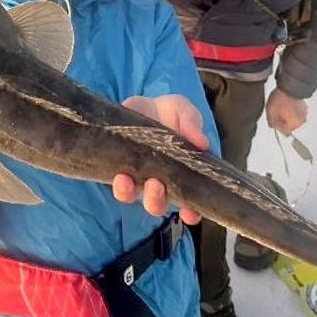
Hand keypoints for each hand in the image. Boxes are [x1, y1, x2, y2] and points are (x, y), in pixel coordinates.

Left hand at [113, 95, 207, 224]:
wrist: (141, 103)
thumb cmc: (170, 114)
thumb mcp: (184, 112)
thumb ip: (192, 124)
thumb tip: (202, 143)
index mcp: (181, 175)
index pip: (189, 202)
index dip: (191, 212)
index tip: (190, 213)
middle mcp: (159, 182)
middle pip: (157, 203)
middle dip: (156, 200)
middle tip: (157, 185)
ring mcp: (136, 177)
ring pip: (131, 195)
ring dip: (129, 193)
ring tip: (126, 180)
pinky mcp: (117, 167)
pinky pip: (114, 182)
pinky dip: (116, 183)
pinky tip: (117, 174)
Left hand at [265, 88, 307, 134]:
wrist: (289, 85)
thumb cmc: (281, 99)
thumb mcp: (271, 113)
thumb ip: (272, 123)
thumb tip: (273, 126)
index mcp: (295, 124)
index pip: (284, 131)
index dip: (277, 125)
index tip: (273, 119)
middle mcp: (302, 120)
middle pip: (289, 125)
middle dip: (282, 120)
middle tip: (275, 112)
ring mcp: (304, 112)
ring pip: (293, 118)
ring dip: (286, 115)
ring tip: (279, 106)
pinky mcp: (304, 105)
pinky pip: (296, 111)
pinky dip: (291, 109)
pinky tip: (284, 103)